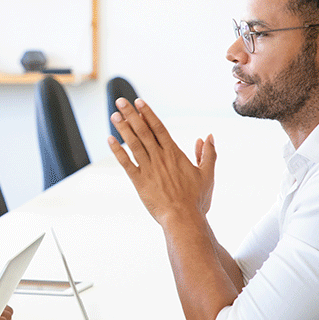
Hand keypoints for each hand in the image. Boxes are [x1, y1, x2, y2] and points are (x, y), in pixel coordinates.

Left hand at [107, 98, 215, 226]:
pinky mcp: (139, 181)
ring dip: (123, 128)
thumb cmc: (196, 199)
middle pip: (143, 131)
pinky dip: (117, 150)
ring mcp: (148, 169)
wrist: (183, 219)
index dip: (148, 114)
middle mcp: (160, 158)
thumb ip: (208, 154)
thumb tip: (208, 137)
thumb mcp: (207, 174)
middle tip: (121, 101)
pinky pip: (126, 163)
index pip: (159, 128)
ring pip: (133, 143)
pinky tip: (110, 139)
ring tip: (114, 115)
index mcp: (175, 154)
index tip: (139, 102)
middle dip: (131, 115)